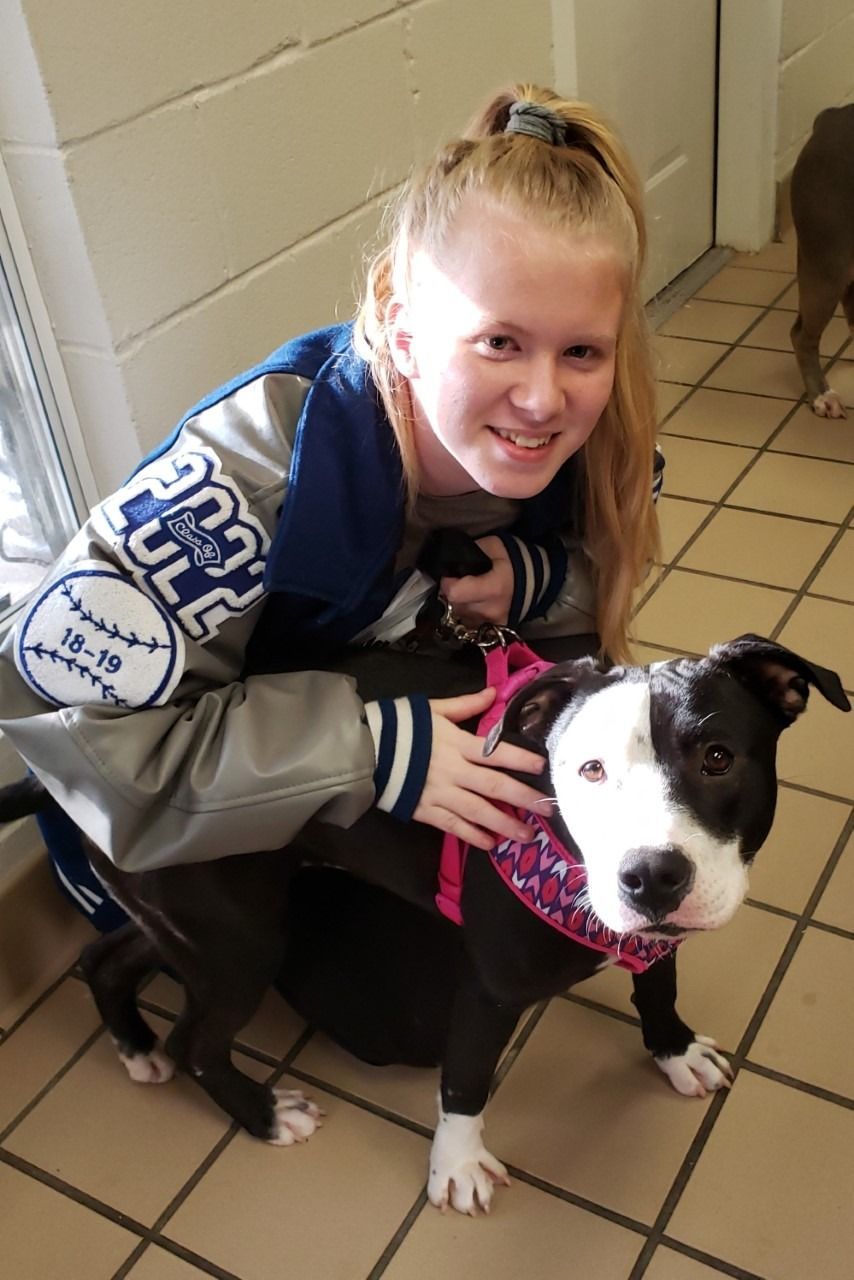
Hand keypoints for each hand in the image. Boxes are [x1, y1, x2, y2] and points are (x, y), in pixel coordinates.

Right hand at [413, 686, 547, 849]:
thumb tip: (494, 693)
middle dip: (523, 798)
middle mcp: (453, 771)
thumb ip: (466, 704)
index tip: (542, 767)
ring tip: (527, 836)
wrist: (365, 749)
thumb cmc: (402, 726)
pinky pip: (453, 826)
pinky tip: (491, 844)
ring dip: (504, 824)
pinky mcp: (425, 811)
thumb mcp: (434, 708)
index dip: (519, 759)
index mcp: (456, 743)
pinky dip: (472, 836)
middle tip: (548, 809)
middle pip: (493, 786)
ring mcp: (439, 794)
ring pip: (477, 812)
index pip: (495, 752)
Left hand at [439, 535, 512, 626]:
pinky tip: (477, 603)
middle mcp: (490, 610)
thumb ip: (470, 551)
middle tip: (462, 581)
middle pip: (455, 604)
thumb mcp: (493, 545)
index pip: (454, 593)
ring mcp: (492, 623)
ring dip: (460, 604)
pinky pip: (470, 623)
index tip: (451, 575)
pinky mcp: (494, 630)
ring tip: (472, 591)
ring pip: (460, 615)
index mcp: (493, 588)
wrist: (538, 581)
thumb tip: (451, 559)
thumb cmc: (514, 561)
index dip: (447, 582)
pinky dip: (469, 613)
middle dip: (453, 592)